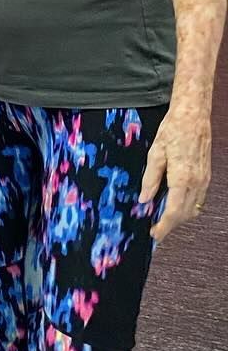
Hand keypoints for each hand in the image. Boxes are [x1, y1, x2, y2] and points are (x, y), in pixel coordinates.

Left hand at [145, 98, 211, 242]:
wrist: (193, 116)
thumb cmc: (174, 130)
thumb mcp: (155, 154)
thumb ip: (150, 179)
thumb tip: (144, 199)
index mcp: (182, 178)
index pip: (173, 212)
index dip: (164, 226)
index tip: (155, 234)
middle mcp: (196, 182)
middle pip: (185, 214)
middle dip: (171, 225)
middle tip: (156, 228)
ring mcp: (204, 180)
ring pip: (194, 208)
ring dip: (179, 217)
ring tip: (162, 217)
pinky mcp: (206, 175)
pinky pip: (198, 199)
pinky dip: (187, 206)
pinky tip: (175, 203)